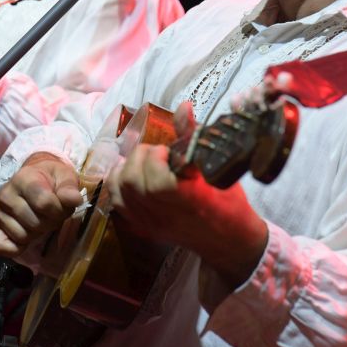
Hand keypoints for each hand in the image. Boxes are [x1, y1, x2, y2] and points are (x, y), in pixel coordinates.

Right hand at [0, 153, 83, 256]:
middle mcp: (6, 195)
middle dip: (50, 222)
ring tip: (40, 220)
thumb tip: (74, 200)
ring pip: (22, 236)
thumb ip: (69, 188)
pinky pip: (1, 247)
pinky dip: (16, 248)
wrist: (34, 178)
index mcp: (23, 179)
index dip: (59, 210)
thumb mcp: (64, 176)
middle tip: (52, 214)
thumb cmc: (51, 179)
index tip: (63, 206)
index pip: (43, 203)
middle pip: (34, 222)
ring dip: (37, 233)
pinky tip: (27, 237)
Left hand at [107, 101, 267, 288]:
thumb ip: (192, 136)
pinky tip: (133, 179)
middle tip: (155, 154)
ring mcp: (151, 223)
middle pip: (131, 181)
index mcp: (187, 198)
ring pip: (120, 191)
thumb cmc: (227, 201)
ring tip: (143, 164)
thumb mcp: (215, 166)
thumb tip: (183, 106)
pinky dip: (119, 187)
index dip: (156, 158)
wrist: (228, 240)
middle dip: (139, 158)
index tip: (168, 151)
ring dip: (127, 170)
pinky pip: (118, 205)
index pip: (156, 178)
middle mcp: (164, 213)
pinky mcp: (143, 229)